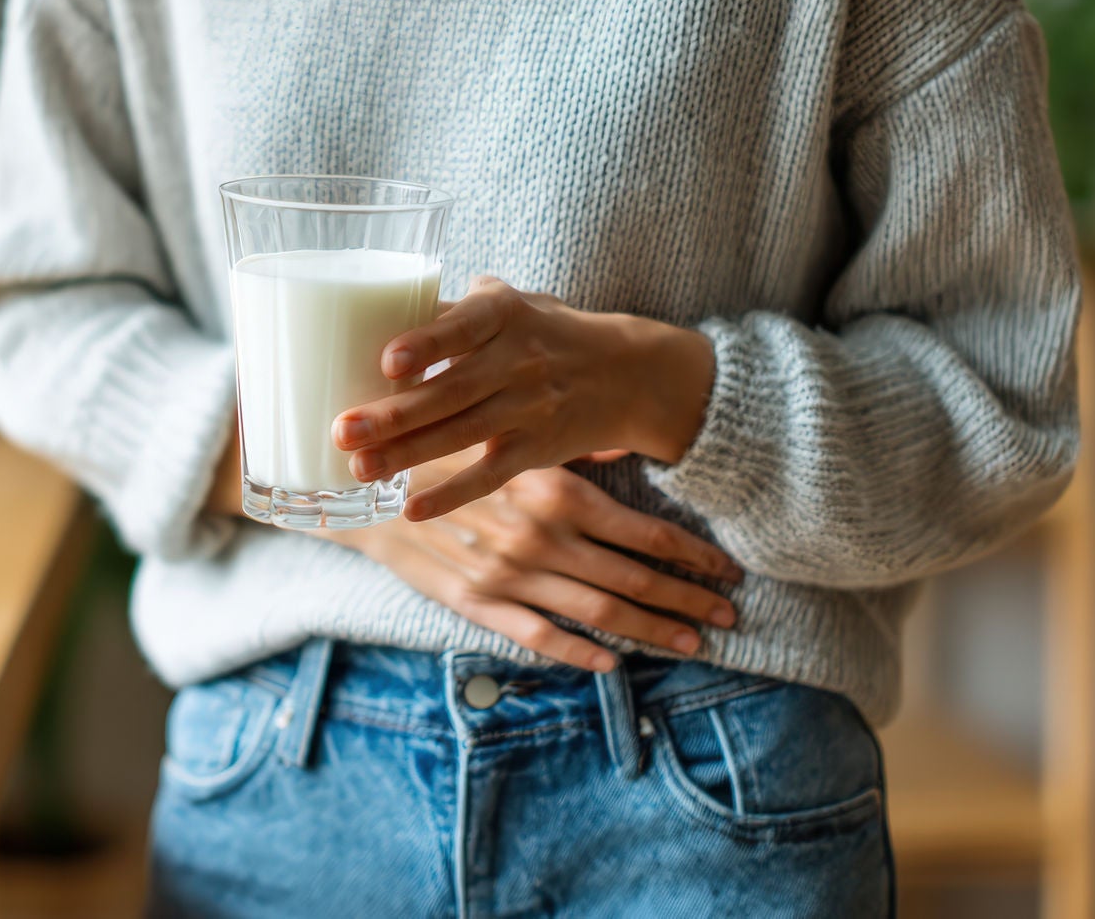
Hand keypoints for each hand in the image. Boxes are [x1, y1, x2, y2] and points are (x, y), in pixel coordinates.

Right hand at [327, 456, 742, 671]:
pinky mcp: (478, 603)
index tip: (728, 571)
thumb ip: (564, 445)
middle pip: (635, 579)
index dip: (693, 556)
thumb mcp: (507, 432)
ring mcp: (511, 576)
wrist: (363, 483)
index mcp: (556, 492)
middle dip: (688, 600)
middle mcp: (541, 539)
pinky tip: (613, 662)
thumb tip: (617, 444)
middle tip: (730, 616)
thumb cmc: (442, 446)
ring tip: (691, 643)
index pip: (645, 531)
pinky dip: (581, 652)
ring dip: (651, 631)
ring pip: (598, 612)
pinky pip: (540, 636)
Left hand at [332, 277, 715, 520]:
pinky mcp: (535, 449)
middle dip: (394, 414)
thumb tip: (374, 304)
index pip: (463, 327)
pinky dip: (452, 495)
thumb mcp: (510, 304)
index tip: (387, 360)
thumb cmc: (543, 331)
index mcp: (504, 315)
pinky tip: (411, 509)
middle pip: (450, 391)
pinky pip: (489, 476)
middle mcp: (517, 361)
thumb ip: (451, 308)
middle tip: (342, 429)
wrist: (625, 374)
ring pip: (461, 435)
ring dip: (407, 454)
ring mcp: (528, 408)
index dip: (427, 343)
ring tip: (357, 467)